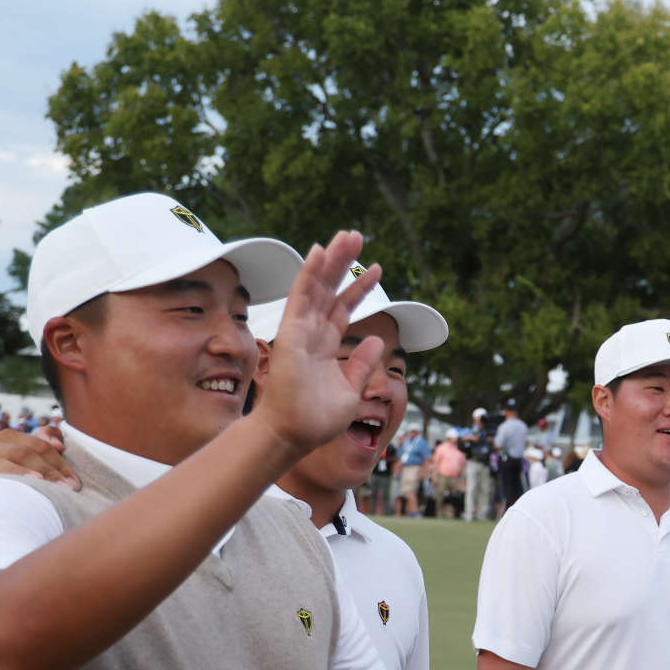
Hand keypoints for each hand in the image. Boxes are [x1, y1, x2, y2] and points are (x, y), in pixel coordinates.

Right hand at [0, 427, 77, 490]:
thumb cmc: (12, 489)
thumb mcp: (31, 467)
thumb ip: (43, 448)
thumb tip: (59, 442)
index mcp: (2, 442)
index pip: (32, 444)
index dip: (57, 460)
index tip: (75, 482)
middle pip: (17, 452)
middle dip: (47, 470)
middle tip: (68, 489)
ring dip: (18, 474)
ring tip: (40, 485)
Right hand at [250, 231, 385, 458]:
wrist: (294, 434)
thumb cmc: (317, 419)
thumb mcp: (352, 391)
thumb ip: (363, 365)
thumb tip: (378, 340)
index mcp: (325, 346)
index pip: (343, 309)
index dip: (359, 288)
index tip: (376, 269)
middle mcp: (312, 334)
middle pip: (330, 290)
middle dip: (344, 264)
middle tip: (358, 236)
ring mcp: (300, 331)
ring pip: (317, 286)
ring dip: (332, 260)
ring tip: (347, 235)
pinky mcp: (291, 332)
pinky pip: (301, 296)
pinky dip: (309, 273)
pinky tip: (319, 252)